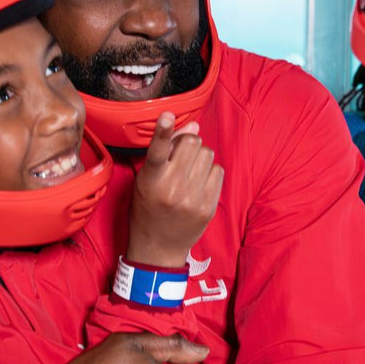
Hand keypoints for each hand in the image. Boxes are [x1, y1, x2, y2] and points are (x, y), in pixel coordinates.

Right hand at [127, 111, 223, 267]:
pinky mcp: (208, 206)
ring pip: (207, 154)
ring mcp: (192, 198)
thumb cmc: (148, 210)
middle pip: (191, 143)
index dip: (164, 131)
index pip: (158, 150)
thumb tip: (193, 125)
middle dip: (188, 144)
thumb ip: (166, 152)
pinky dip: (210, 172)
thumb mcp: (145, 180)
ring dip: (200, 157)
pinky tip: (199, 183)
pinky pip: (218, 171)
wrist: (158, 248)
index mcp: (151, 180)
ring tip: (189, 172)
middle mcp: (172, 188)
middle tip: (181, 157)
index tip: (167, 115)